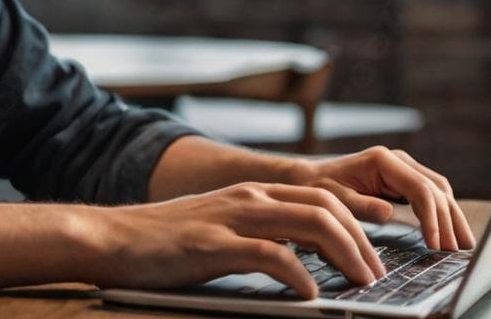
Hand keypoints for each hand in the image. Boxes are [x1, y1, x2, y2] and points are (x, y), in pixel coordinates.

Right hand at [85, 182, 386, 298]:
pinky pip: (270, 255)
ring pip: (309, 224)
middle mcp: (249, 198)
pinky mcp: (214, 243)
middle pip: (326, 207)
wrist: (110, 238)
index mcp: (253, 194)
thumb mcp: (220, 232)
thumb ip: (259, 238)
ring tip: (359, 283)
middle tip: (377, 275)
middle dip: (362, 240)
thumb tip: (301, 263)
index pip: (322, 197)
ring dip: (344, 255)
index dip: (359, 221)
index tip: (380, 250)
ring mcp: (232, 218)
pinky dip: (299, 275)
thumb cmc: (164, 244)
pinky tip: (310, 296)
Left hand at [287, 146, 475, 250]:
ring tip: (463, 245)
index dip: (432, 218)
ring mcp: (402, 167)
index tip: (435, 245)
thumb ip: (361, 205)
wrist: (308, 178)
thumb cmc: (318, 187)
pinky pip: (430, 194)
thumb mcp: (334, 198)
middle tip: (457, 250)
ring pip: (438, 190)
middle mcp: (397, 159)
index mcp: (383, 160)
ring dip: (452, 217)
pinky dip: (442, 213)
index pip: (420, 189)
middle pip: (436, 188)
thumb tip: (389, 211)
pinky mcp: (403, 178)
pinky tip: (450, 232)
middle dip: (449, 220)